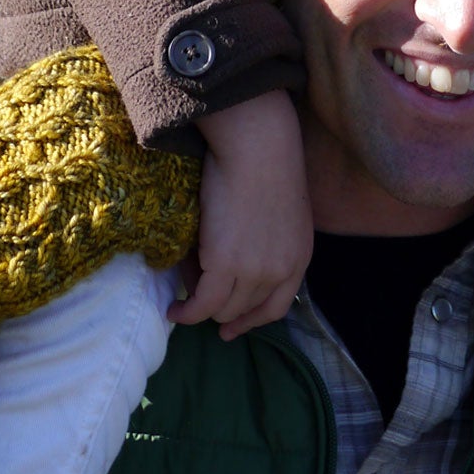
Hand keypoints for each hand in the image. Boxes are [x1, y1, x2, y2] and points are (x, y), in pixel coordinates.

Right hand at [168, 91, 312, 339]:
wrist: (258, 147)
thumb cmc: (265, 164)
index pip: (278, 307)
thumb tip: (228, 268)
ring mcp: (254, 270)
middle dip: (222, 310)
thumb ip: (265, 243)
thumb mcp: (279, 212)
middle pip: (246, 309)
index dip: (252, 320)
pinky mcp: (225, 264)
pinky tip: (174, 309)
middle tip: (199, 303)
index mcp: (299, 257)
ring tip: (183, 306)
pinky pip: (202, 302)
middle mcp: (280, 271)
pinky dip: (187, 311)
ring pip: (223, 309)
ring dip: (202, 310)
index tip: (233, 327)